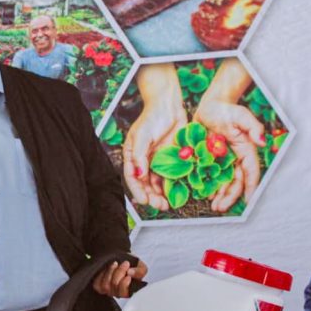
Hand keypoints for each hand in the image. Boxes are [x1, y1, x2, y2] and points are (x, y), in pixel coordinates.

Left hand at [92, 258, 147, 297]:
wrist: (120, 258)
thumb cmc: (131, 264)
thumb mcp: (140, 267)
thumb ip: (140, 271)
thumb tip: (130, 273)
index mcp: (129, 291)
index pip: (124, 293)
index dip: (124, 284)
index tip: (128, 272)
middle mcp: (117, 293)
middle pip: (115, 286)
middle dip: (120, 272)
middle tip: (125, 264)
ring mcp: (107, 290)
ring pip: (106, 285)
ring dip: (111, 272)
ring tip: (116, 263)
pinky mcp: (98, 286)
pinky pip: (97, 283)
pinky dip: (102, 274)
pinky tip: (107, 267)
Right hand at [124, 64, 186, 210]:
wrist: (169, 105)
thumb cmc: (151, 118)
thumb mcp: (141, 136)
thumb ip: (139, 156)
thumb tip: (140, 175)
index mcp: (133, 156)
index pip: (133, 178)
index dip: (138, 191)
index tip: (144, 202)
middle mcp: (145, 161)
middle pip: (146, 184)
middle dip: (152, 196)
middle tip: (160, 206)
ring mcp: (159, 160)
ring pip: (159, 182)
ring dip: (162, 194)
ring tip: (169, 204)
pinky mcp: (172, 158)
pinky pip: (172, 175)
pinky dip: (174, 184)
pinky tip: (178, 191)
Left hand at [192, 99, 264, 210]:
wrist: (210, 106)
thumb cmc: (227, 109)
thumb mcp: (241, 115)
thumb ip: (253, 127)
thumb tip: (262, 142)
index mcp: (245, 151)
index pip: (250, 172)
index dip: (250, 187)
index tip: (249, 201)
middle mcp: (234, 159)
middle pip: (235, 182)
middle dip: (230, 197)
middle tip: (220, 208)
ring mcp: (221, 161)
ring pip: (223, 183)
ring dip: (220, 196)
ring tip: (214, 207)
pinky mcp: (209, 160)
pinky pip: (209, 177)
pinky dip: (208, 187)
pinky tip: (204, 195)